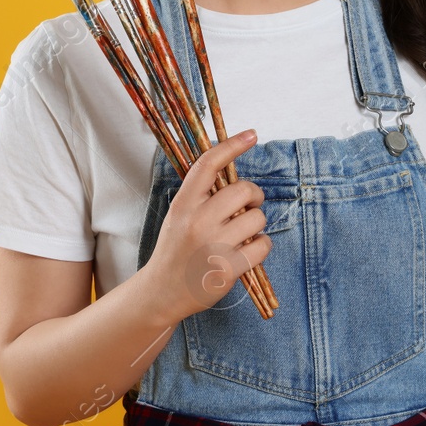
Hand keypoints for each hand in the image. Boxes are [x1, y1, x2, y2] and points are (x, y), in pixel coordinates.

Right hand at [143, 129, 270, 324]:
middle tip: (248, 206)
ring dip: (256, 224)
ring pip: (257, 218)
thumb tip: (233, 176)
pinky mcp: (228, 268)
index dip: (232, 145)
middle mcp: (198, 220)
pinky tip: (248, 250)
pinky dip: (261, 245)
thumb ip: (201, 196)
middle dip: (253, 196)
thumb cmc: (175, 249)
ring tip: (243, 234)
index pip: (209, 164)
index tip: (251, 134)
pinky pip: (262, 245)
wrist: (163, 291)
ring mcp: (214, 244)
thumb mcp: (179, 215)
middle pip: (243, 190)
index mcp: (184, 203)